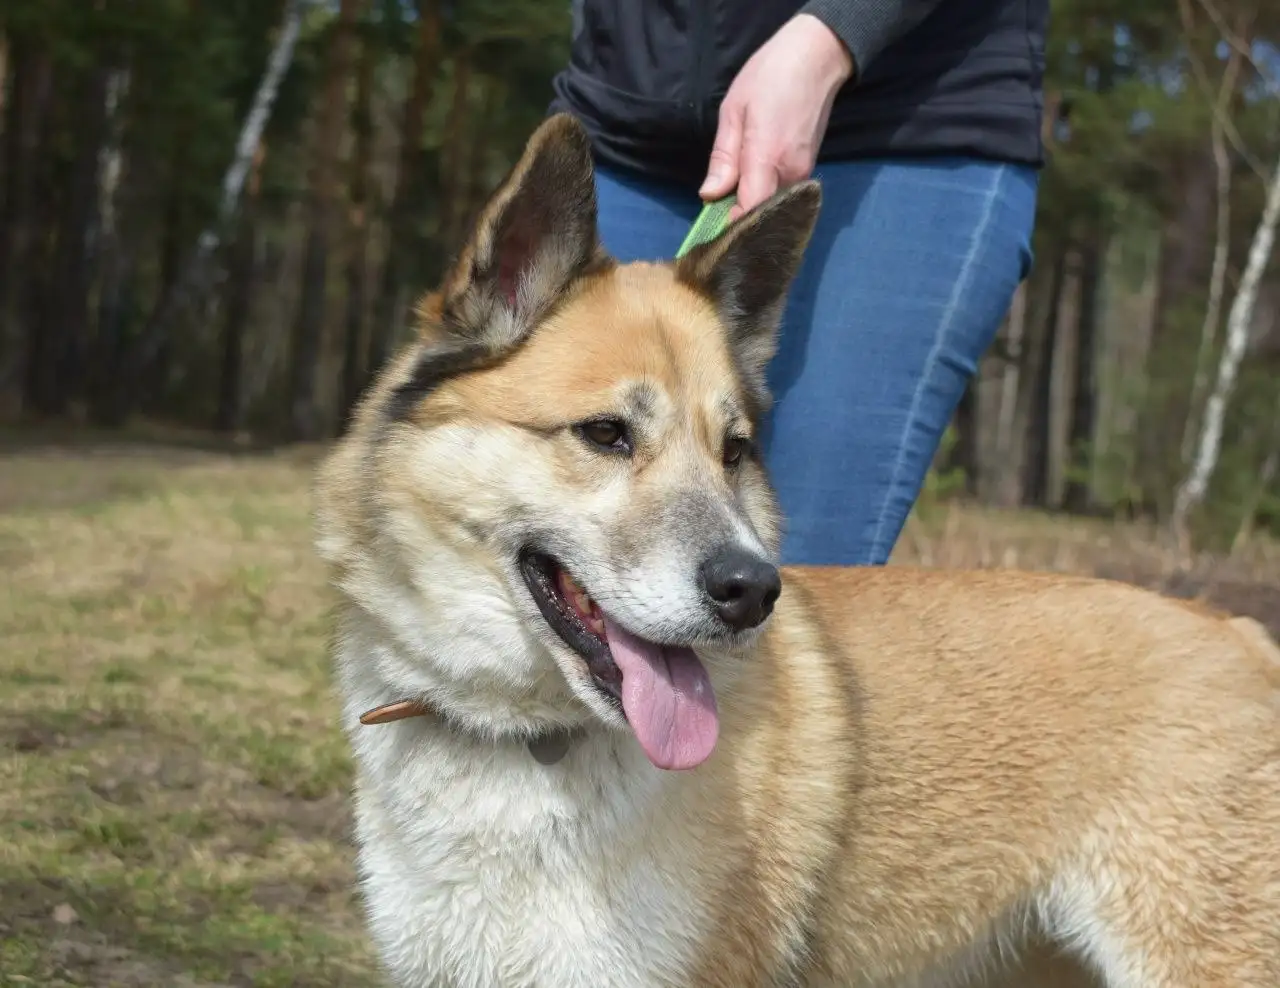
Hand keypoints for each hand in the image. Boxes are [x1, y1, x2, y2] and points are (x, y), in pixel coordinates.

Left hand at [700, 14, 853, 220]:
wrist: (817, 57)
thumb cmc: (770, 76)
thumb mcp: (733, 110)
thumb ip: (723, 157)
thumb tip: (709, 195)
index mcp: (767, 158)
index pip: (749, 212)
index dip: (730, 224)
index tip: (711, 225)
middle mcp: (790, 174)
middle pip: (761, 213)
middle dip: (739, 217)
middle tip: (716, 213)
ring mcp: (803, 173)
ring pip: (772, 204)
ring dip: (752, 205)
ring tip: (731, 198)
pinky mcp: (808, 169)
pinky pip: (782, 193)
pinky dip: (765, 195)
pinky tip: (750, 186)